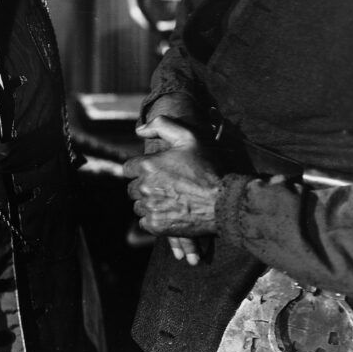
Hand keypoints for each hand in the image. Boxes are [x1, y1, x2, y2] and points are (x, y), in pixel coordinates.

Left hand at [140, 125, 201, 264]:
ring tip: (168, 200)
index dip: (140, 169)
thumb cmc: (208, 168)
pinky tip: (168, 213)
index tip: (154, 172)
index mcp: (148, 166)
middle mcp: (145, 187)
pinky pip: (145, 222)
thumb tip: (139, 130)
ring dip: (149, 203)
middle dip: (144, 187)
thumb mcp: (189, 137)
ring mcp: (150, 208)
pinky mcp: (157, 226)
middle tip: (164, 187)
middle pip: (132, 188)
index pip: (127, 168)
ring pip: (139, 206)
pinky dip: (154, 219)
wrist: (224, 201)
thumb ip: (161, 125)